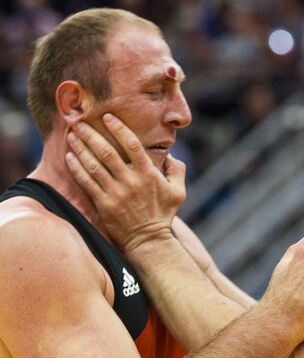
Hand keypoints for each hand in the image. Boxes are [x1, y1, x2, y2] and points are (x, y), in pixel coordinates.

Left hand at [65, 113, 185, 252]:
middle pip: (107, 152)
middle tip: (79, 122)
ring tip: (71, 135)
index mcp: (148, 174)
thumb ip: (177, 170)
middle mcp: (130, 181)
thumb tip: (170, 155)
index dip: (118, 128)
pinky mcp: (104, 204)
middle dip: (91, 134)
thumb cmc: (164, 214)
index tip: (107, 117)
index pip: (131, 144)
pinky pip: (87, 183)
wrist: (149, 241)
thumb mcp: (179, 192)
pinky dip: (77, 168)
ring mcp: (116, 193)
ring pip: (94, 165)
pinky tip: (70, 157)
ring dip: (81, 148)